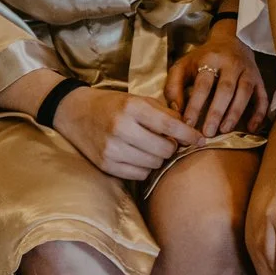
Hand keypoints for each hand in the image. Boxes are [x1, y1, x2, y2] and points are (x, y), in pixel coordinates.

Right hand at [51, 85, 203, 178]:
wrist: (75, 112)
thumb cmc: (113, 104)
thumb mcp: (138, 100)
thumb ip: (164, 114)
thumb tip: (189, 131)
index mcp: (132, 108)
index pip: (169, 125)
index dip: (188, 135)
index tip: (200, 139)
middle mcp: (121, 128)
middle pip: (164, 149)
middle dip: (172, 147)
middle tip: (169, 142)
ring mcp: (112, 149)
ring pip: (153, 164)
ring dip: (159, 158)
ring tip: (152, 148)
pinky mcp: (105, 165)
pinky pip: (139, 174)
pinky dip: (145, 167)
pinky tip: (139, 156)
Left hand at [165, 18, 268, 135]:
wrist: (230, 40)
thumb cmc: (202, 59)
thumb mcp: (183, 66)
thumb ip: (174, 86)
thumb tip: (176, 110)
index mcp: (210, 59)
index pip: (203, 84)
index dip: (196, 105)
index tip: (188, 124)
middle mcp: (231, 63)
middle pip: (225, 89)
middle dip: (216, 112)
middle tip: (208, 132)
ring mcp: (248, 71)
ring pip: (244, 92)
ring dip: (235, 113)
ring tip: (225, 130)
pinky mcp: (259, 79)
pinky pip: (262, 97)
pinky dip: (259, 113)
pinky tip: (251, 128)